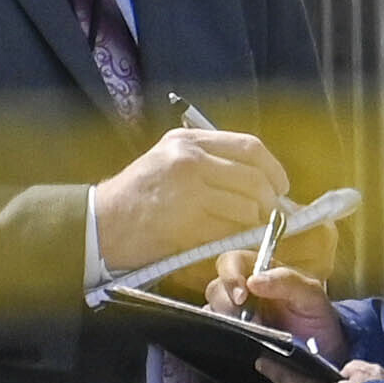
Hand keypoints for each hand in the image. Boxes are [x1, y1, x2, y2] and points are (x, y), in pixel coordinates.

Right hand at [92, 123, 287, 282]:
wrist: (103, 224)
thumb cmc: (137, 197)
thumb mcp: (169, 161)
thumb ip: (210, 161)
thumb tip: (259, 178)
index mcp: (188, 140)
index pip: (250, 146)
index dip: (273, 169)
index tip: (280, 187)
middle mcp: (190, 159)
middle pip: (255, 178)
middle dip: (270, 202)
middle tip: (269, 216)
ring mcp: (190, 191)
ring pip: (247, 207)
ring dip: (253, 225)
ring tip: (244, 231)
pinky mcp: (188, 222)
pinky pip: (230, 231)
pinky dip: (236, 240)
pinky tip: (228, 242)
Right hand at [216, 258, 347, 360]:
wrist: (324, 352)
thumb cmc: (317, 317)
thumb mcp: (311, 295)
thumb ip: (287, 281)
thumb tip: (254, 281)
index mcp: (258, 271)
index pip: (230, 262)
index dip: (230, 275)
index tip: (242, 295)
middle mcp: (241, 291)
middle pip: (216, 289)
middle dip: (228, 305)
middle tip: (252, 322)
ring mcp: (234, 316)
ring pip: (211, 312)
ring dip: (227, 323)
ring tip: (253, 335)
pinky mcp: (231, 339)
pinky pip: (214, 335)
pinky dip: (222, 339)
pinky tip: (242, 345)